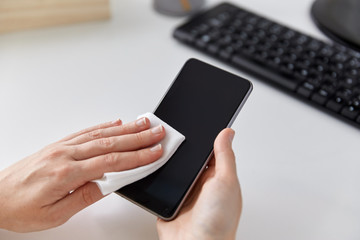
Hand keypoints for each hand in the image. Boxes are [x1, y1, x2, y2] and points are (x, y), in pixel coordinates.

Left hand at [0, 117, 164, 231]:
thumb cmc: (20, 207)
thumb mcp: (55, 213)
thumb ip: (86, 195)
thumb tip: (109, 183)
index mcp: (67, 173)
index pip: (112, 162)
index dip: (138, 157)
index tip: (155, 152)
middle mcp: (66, 154)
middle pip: (111, 142)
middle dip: (139, 137)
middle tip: (158, 132)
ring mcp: (63, 147)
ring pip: (101, 134)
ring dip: (126, 128)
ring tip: (144, 123)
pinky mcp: (59, 144)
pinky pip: (86, 131)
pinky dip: (104, 126)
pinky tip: (116, 123)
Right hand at [156, 128, 241, 239]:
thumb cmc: (218, 222)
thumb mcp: (225, 182)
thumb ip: (225, 156)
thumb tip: (227, 133)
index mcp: (218, 177)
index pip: (212, 150)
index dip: (206, 136)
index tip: (199, 121)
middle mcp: (202, 183)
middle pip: (192, 158)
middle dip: (184, 147)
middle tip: (175, 132)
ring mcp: (186, 191)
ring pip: (176, 168)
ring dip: (170, 160)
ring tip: (162, 146)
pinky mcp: (170, 199)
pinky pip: (162, 181)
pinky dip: (158, 174)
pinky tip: (154, 165)